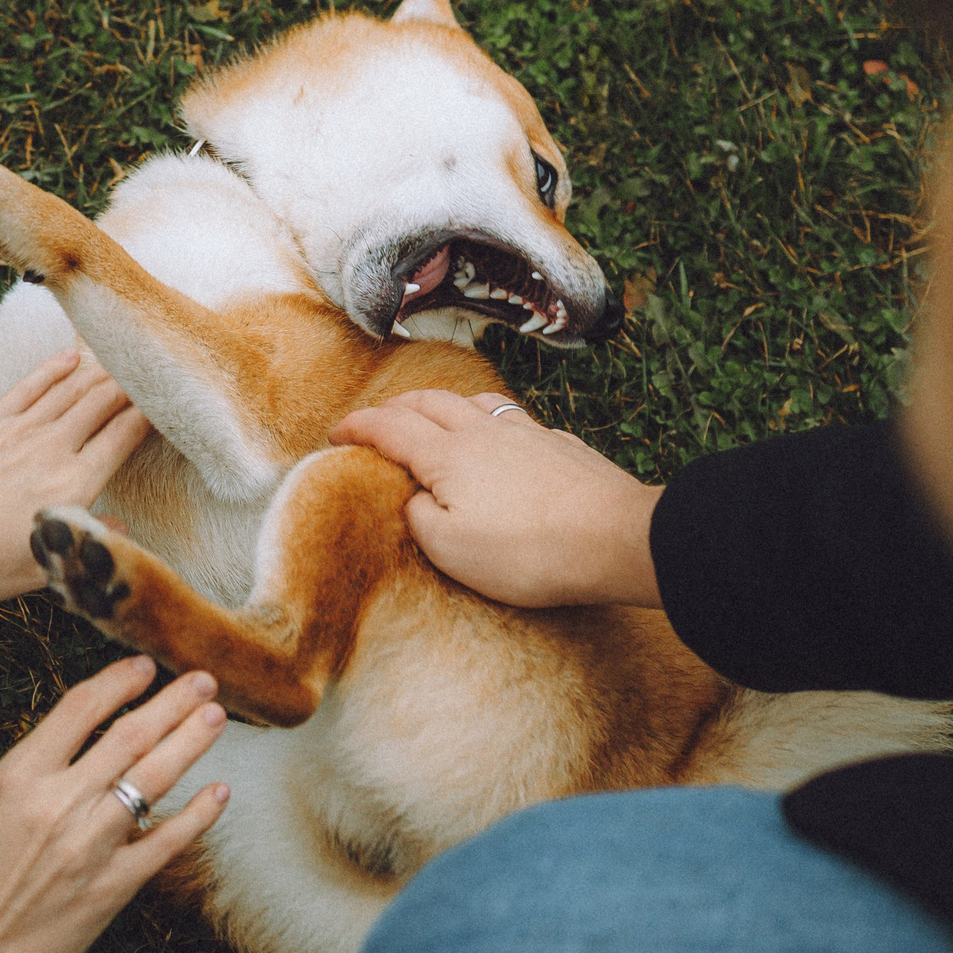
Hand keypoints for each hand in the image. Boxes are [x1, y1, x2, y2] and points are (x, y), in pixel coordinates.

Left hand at [0, 351, 148, 604]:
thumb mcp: (44, 568)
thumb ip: (89, 540)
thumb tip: (119, 524)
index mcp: (76, 485)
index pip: (125, 437)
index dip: (152, 416)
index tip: (170, 407)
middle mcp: (54, 448)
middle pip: (104, 403)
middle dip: (132, 386)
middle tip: (154, 375)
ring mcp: (21, 429)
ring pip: (72, 389)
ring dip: (101, 373)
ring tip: (123, 363)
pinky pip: (31, 385)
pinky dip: (54, 368)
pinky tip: (72, 358)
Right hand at [0, 656, 229, 952]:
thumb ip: (27, 772)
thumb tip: (70, 741)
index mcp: (18, 776)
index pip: (80, 709)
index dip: (118, 682)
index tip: (144, 667)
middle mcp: (58, 804)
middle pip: (129, 736)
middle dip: (171, 702)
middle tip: (202, 680)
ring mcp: (89, 845)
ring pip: (154, 779)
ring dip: (190, 741)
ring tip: (214, 715)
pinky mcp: (112, 887)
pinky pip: (166, 842)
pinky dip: (197, 815)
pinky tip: (219, 792)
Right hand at [330, 391, 663, 609]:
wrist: (615, 538)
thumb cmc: (529, 552)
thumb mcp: (452, 551)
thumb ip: (420, 520)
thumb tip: (416, 500)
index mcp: (448, 455)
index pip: (389, 428)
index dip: (357, 427)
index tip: (336, 434)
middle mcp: (483, 431)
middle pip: (429, 402)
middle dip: (396, 406)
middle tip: (378, 420)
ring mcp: (527, 433)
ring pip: (475, 401)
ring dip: (445, 404)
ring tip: (436, 416)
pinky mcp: (562, 446)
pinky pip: (516, 420)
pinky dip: (493, 421)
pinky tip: (503, 437)